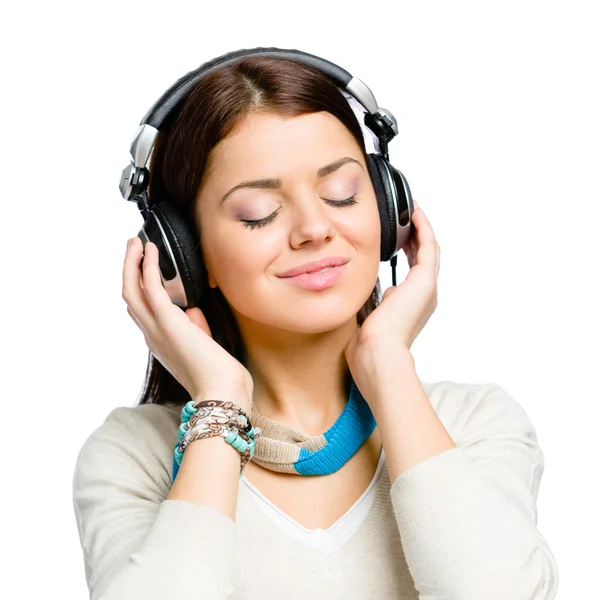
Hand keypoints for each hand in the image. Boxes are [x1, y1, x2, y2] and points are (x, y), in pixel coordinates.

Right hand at [122, 237, 253, 411]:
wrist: (222, 391)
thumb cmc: (219, 374)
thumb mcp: (205, 347)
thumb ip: (197, 328)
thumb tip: (192, 309)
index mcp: (160, 343)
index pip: (141, 313)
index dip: (138, 289)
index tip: (142, 269)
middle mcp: (152, 336)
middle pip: (129, 297)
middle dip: (129, 270)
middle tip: (133, 248)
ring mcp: (156, 329)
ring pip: (131, 290)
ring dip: (131, 263)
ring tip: (136, 243)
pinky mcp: (168, 321)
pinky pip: (150, 288)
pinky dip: (148, 267)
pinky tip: (151, 252)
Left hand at [344, 200, 439, 397]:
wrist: (377, 355)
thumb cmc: (369, 348)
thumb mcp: (368, 322)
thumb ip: (372, 308)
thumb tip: (372, 296)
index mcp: (411, 307)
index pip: (412, 273)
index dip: (409, 254)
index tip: (399, 241)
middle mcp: (424, 297)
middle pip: (424, 259)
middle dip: (416, 239)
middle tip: (409, 220)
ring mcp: (426, 289)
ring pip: (429, 251)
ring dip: (422, 230)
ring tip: (413, 211)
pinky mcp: (424, 281)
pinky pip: (428, 246)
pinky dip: (423, 228)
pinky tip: (415, 213)